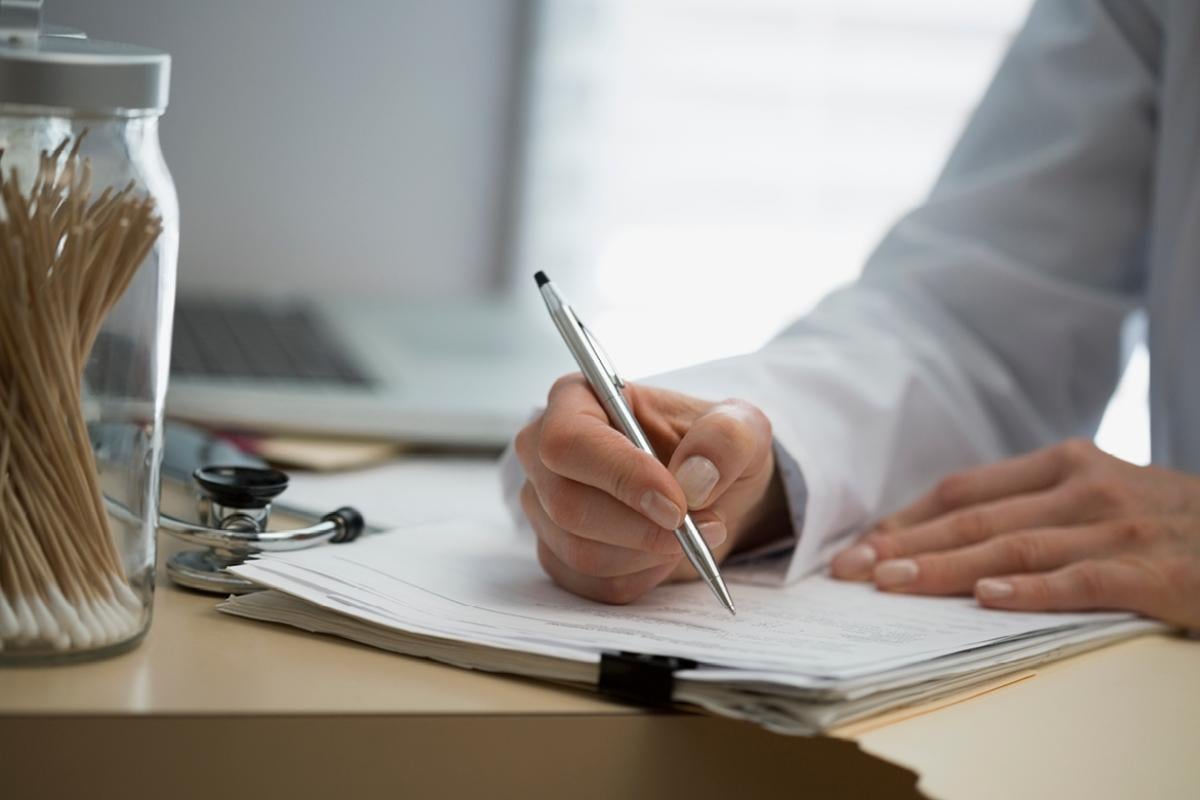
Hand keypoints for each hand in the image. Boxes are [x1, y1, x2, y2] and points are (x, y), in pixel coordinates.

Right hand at [514, 374, 785, 603]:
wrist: (711, 495)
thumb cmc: (712, 449)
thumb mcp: (741, 427)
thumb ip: (726, 438)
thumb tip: (694, 476)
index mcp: (576, 399)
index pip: (568, 441)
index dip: (620, 476)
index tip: (676, 504)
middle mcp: (544, 451)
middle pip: (567, 504)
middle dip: (640, 527)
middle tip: (698, 528)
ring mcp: (543, 505)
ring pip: (579, 551)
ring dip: (647, 554)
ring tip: (690, 536)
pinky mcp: (556, 552)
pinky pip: (590, 583)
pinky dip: (639, 577)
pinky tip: (662, 553)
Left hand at [831, 439, 1199, 627]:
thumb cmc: (1162, 518)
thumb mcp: (1094, 493)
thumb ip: (1029, 504)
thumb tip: (941, 533)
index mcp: (1061, 463)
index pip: (964, 491)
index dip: (907, 519)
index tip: (860, 547)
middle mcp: (1083, 487)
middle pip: (976, 518)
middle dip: (906, 546)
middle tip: (853, 571)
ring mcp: (1117, 527)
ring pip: (1015, 547)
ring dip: (947, 567)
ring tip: (894, 585)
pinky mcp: (1153, 571)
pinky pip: (1082, 581)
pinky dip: (1032, 590)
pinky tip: (987, 598)